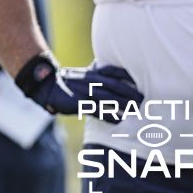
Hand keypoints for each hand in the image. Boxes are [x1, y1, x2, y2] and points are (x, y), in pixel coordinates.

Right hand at [15, 53, 143, 123]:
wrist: (47, 86)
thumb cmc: (68, 82)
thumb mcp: (84, 74)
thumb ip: (98, 74)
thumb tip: (111, 73)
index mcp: (93, 73)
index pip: (114, 71)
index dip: (128, 76)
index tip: (142, 81)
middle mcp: (91, 81)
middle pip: (115, 85)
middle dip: (131, 91)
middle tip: (145, 98)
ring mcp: (85, 92)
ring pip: (109, 97)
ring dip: (124, 103)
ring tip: (137, 109)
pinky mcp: (79, 103)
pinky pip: (98, 110)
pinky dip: (110, 115)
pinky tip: (120, 121)